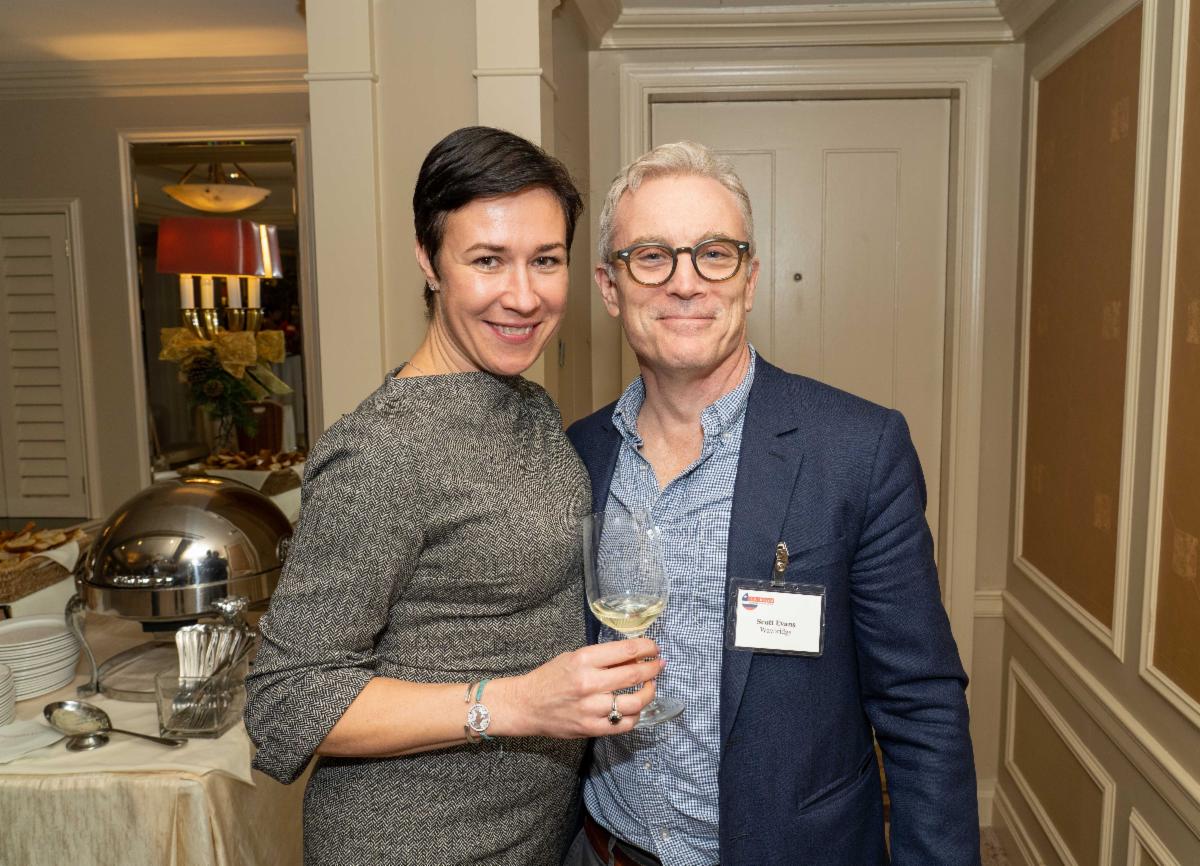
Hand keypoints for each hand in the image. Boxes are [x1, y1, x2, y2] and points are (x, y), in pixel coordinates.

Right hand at [490, 639, 664, 737]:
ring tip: (650, 686)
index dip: (647, 648)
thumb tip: (633, 654)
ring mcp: (591, 708)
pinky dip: (636, 715)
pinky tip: (636, 708)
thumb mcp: (573, 657)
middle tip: (659, 664)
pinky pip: (625, 724)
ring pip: (635, 703)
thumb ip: (602, 657)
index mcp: (584, 659)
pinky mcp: (592, 728)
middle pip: (635, 674)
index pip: (627, 650)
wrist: (526, 705)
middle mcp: (589, 683)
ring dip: (649, 692)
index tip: (654, 648)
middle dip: (653, 668)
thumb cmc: (550, 677)